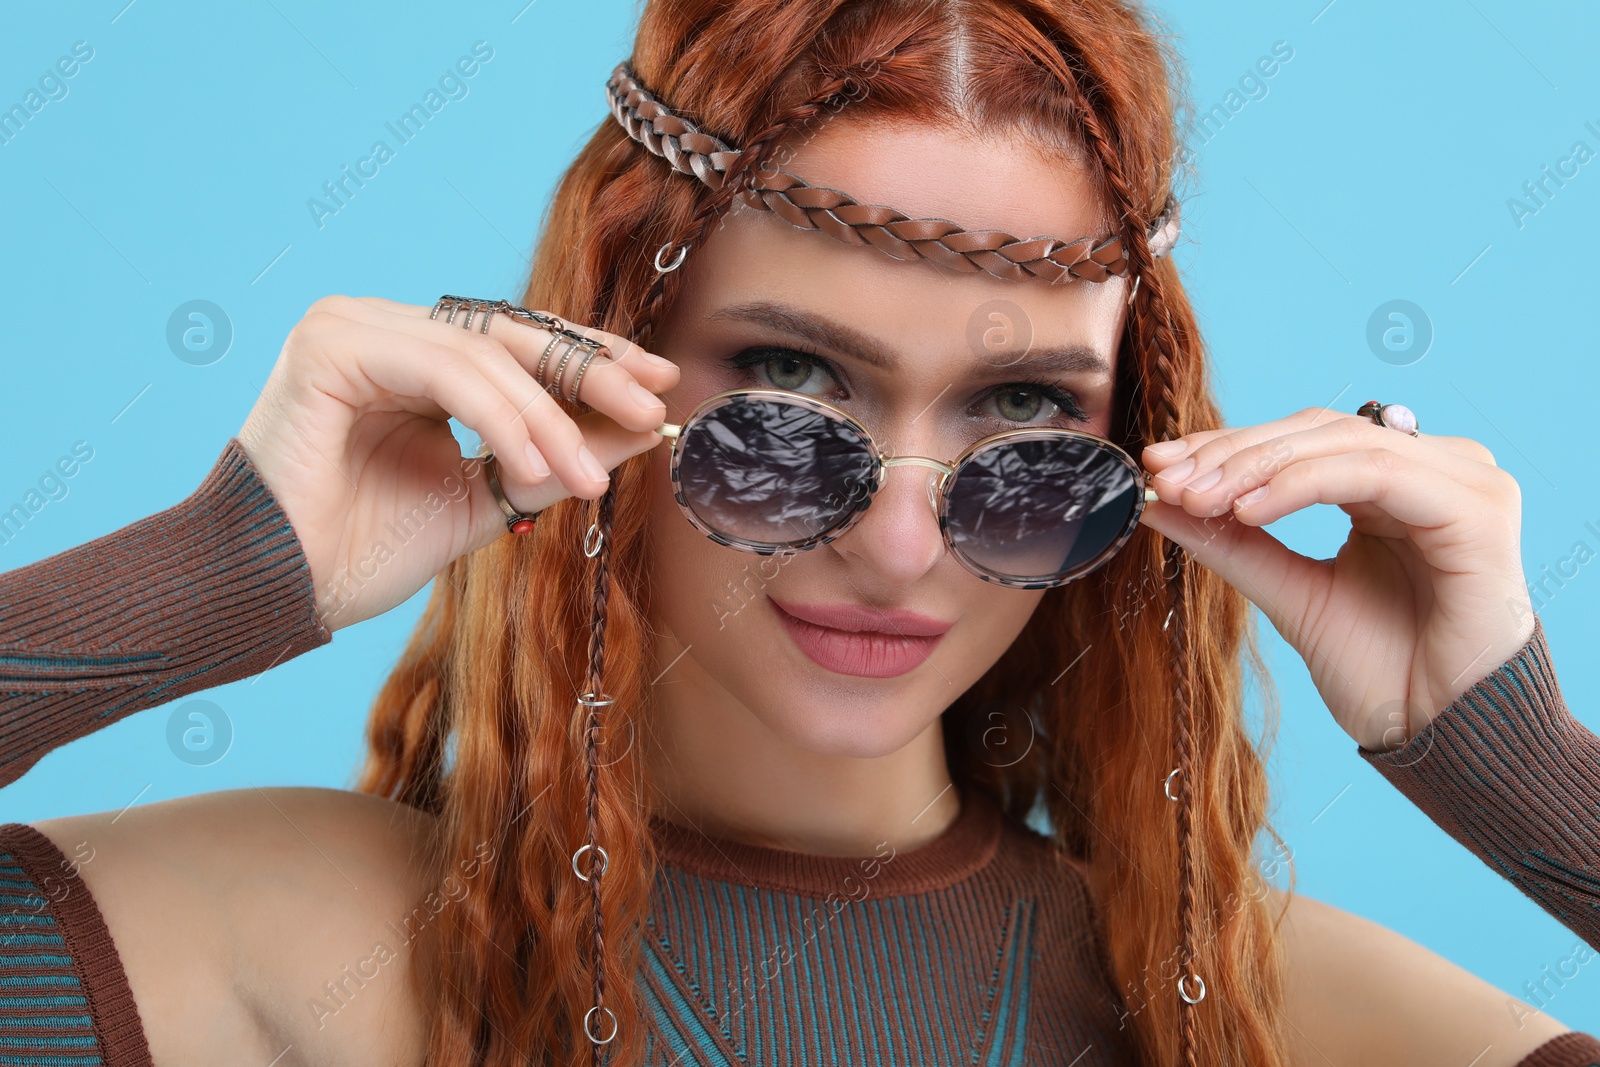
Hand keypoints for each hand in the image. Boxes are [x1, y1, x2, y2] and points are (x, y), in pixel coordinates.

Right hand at [235, 295, 677, 630]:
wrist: (281, 591)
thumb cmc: (364, 550)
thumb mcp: (491, 497)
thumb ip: (561, 457)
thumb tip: (647, 425)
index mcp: (416, 357)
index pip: (521, 343)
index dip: (594, 362)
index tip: (660, 386)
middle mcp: (384, 328)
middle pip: (512, 335)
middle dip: (591, 374)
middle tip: (650, 410)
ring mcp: (353, 326)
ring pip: (484, 353)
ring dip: (548, 417)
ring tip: (585, 478)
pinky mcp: (332, 344)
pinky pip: (444, 368)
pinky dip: (500, 416)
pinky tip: (533, 464)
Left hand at [1134, 406, 1535, 752]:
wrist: (1443, 738)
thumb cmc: (1385, 675)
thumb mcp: (1292, 596)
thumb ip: (1236, 544)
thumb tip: (1159, 501)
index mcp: (1393, 486)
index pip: (1300, 440)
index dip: (1224, 448)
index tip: (1157, 467)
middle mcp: (1434, 472)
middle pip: (1316, 431)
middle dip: (1230, 454)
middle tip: (1165, 477)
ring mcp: (1463, 483)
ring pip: (1341, 442)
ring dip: (1256, 466)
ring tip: (1196, 498)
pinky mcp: (1477, 509)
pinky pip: (1376, 473)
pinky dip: (1304, 483)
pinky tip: (1249, 510)